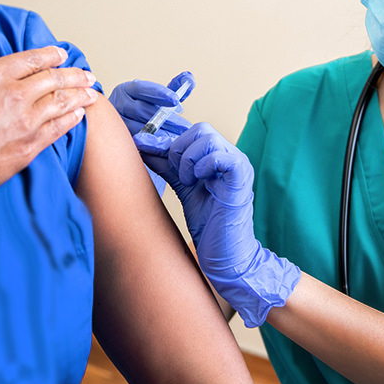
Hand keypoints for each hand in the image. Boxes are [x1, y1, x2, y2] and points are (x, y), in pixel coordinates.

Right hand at [0, 27, 98, 196]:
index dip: (49, 55)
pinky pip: (58, 128)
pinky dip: (72, 119)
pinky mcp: (29, 146)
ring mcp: (25, 121)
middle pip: (54, 79)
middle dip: (73, 74)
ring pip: (61, 102)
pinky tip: (79, 116)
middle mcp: (14, 94)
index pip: (30, 59)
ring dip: (79, 95)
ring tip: (92, 92)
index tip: (61, 54)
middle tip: (87, 74)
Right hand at [109, 71, 193, 193]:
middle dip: (166, 119)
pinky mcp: (117, 141)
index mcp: (127, 90)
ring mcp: (115, 123)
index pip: (142, 88)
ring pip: (138, 128)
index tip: (176, 100)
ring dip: (161, 134)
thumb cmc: (146, 111)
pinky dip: (152, 145)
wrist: (124, 130)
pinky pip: (135, 144)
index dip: (160, 93)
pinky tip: (166, 149)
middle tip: (185, 127)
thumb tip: (189, 77)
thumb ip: (174, 88)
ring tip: (179, 139)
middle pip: (141, 110)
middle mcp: (117, 104)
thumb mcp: (159, 98)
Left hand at [161, 123, 300, 326]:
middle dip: (178, 149)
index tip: (142, 147)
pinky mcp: (241, 178)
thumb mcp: (182, 186)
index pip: (192, 132)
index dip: (166, 140)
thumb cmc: (208, 223)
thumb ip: (167, 165)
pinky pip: (221, 156)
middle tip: (177, 175)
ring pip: (208, 138)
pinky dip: (202, 166)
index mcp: (218, 156)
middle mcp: (231, 156)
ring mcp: (238, 165)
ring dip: (188, 159)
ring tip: (188, 182)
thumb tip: (142, 144)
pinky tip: (197, 182)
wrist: (225, 254)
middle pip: (200, 129)